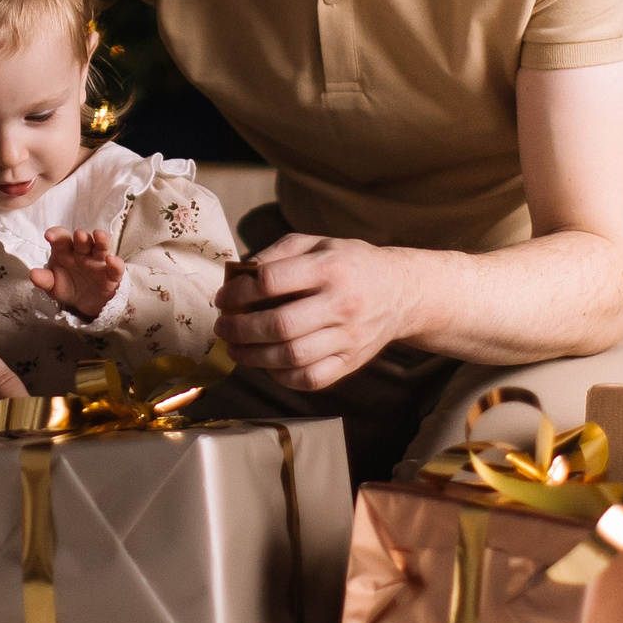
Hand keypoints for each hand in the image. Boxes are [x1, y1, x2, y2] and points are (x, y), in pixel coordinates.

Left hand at [31, 227, 122, 318]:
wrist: (85, 304)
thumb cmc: (67, 287)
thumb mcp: (53, 286)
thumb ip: (44, 279)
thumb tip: (33, 274)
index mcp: (65, 251)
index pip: (61, 239)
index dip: (56, 234)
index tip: (49, 236)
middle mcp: (83, 252)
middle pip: (83, 240)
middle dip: (81, 237)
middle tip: (79, 235)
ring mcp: (98, 261)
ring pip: (101, 247)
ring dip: (101, 240)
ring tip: (99, 235)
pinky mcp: (112, 274)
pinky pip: (116, 267)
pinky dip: (116, 263)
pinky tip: (112, 260)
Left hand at [211, 235, 418, 390]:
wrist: (400, 291)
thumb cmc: (349, 264)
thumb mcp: (317, 243)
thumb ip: (277, 253)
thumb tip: (238, 274)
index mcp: (330, 267)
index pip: (272, 281)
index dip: (238, 291)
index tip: (223, 298)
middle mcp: (341, 303)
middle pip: (280, 324)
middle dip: (240, 329)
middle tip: (222, 328)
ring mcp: (349, 337)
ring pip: (292, 356)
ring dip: (253, 357)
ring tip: (235, 349)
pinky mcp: (352, 362)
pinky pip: (310, 379)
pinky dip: (281, 377)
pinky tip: (267, 365)